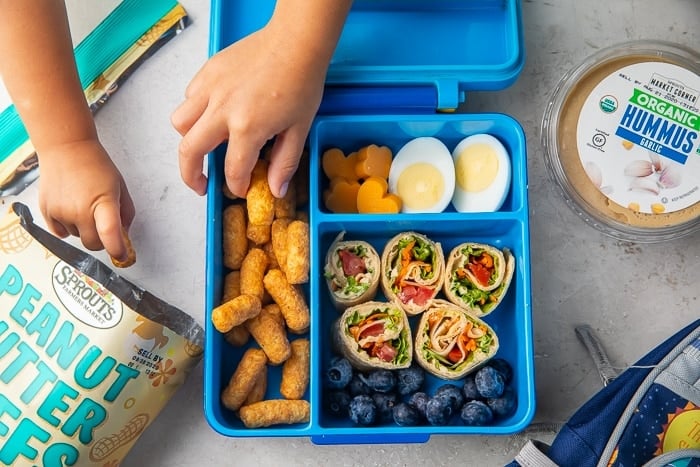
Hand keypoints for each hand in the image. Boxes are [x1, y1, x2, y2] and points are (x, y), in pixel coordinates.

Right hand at [37, 139, 135, 261]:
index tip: (123, 256)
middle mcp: (79, 210)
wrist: (66, 149)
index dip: (118, 250)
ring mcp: (61, 212)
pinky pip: (61, 233)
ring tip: (84, 204)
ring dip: (84, 229)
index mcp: (103, 202)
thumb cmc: (96, 166)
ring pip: (77, 237)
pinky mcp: (46, 212)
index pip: (110, 234)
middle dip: (102, 240)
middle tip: (104, 224)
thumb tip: (123, 236)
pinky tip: (71, 207)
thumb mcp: (119, 187)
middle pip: (93, 244)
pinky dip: (68, 226)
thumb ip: (125, 213)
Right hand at [171, 22, 327, 198]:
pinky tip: (212, 115)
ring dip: (188, 140)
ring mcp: (211, 88)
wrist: (296, 42)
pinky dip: (194, 112)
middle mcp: (222, 109)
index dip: (236, 186)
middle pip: (189, 151)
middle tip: (200, 184)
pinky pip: (188, 98)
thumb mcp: (299, 129)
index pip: (233, 170)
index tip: (241, 188)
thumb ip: (284, 163)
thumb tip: (276, 189)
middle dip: (190, 176)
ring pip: (180, 123)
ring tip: (202, 146)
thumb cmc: (301, 82)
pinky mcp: (207, 72)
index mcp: (248, 127)